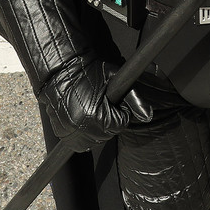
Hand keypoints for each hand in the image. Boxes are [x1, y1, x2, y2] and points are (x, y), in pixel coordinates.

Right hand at [40, 59, 154, 149]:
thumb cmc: (88, 71)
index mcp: (94, 116)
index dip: (118, 109)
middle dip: (107, 119)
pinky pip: (78, 141)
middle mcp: (80, 127)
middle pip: (107, 133)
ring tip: (90, 106)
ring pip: (93, 139)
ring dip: (95, 127)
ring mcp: (68, 132)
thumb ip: (134, 98)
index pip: (120, 123)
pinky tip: (81, 114)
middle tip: (99, 100)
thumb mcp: (115, 79)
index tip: (109, 97)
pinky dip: (82, 131)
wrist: (62, 68)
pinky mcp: (61, 132)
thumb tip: (147, 114)